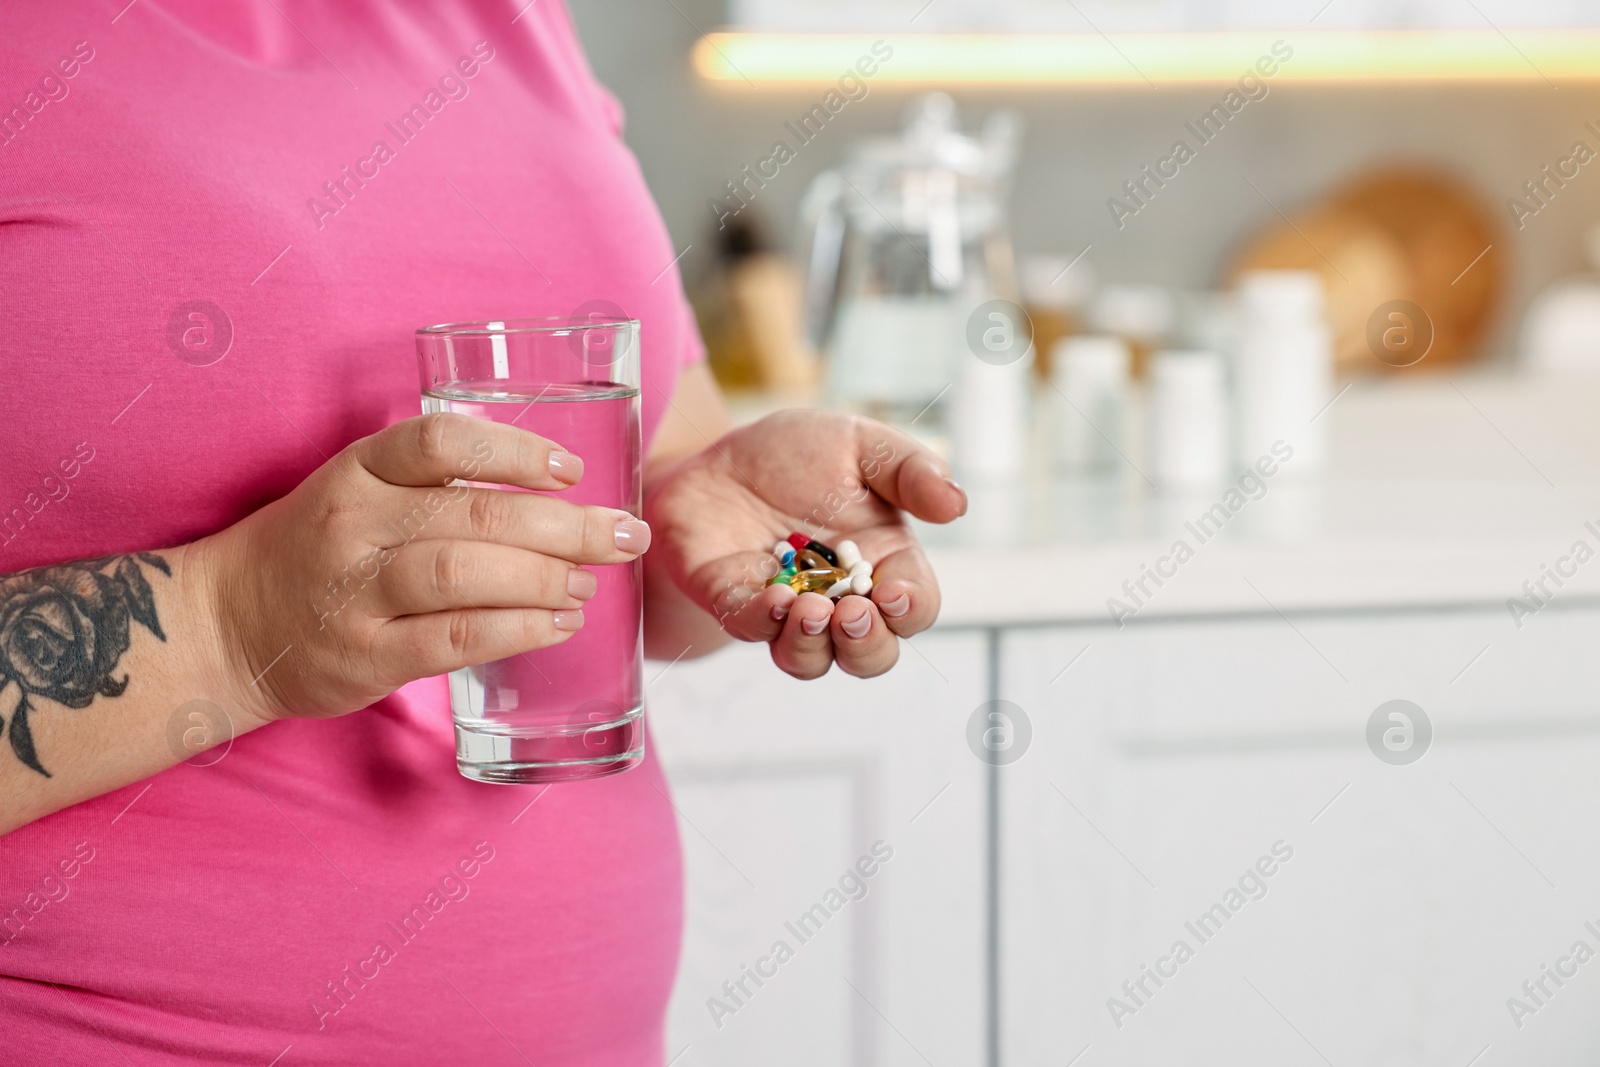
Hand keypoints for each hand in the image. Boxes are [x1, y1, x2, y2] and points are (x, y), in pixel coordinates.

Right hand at [198, 413, 649, 721]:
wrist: (226, 626)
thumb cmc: (320, 551)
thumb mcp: (362, 493)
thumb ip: (439, 487)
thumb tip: (558, 498)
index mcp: (358, 471)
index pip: (440, 442)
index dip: (513, 450)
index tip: (571, 469)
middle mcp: (354, 524)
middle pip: (475, 514)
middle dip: (566, 526)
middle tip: (624, 535)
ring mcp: (356, 592)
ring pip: (465, 574)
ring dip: (543, 578)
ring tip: (590, 582)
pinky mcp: (364, 655)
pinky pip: (453, 639)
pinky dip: (516, 630)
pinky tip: (557, 624)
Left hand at [645, 410, 964, 678]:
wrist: (718, 458)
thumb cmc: (798, 454)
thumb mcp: (859, 444)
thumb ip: (909, 470)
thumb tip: (957, 503)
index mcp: (883, 562)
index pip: (915, 606)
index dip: (911, 609)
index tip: (893, 593)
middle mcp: (840, 599)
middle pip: (870, 654)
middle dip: (866, 645)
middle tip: (850, 613)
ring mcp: (786, 612)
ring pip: (811, 661)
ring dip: (813, 645)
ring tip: (806, 608)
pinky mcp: (735, 606)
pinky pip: (751, 631)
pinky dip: (763, 622)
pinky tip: (772, 597)